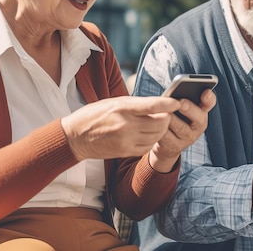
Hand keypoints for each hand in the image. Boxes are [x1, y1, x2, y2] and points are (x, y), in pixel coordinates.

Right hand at [61, 96, 180, 159]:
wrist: (75, 137)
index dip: (168, 104)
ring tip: (158, 123)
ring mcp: (126, 140)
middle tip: (167, 113)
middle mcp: (125, 125)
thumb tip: (157, 104)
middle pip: (159, 123)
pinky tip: (148, 134)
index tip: (177, 102)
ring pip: (156, 136)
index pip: (152, 105)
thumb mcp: (113, 102)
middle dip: (167, 118)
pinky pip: (147, 147)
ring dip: (161, 130)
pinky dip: (152, 140)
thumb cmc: (94, 115)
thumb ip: (135, 104)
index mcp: (122, 108)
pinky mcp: (125, 152)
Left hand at [148, 89, 215, 172]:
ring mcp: (188, 138)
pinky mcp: (175, 147)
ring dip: (170, 118)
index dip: (209, 98)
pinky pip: (167, 136)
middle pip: (198, 117)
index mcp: (201, 111)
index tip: (206, 91)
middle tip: (181, 102)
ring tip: (163, 110)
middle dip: (189, 108)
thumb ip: (179, 100)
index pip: (209, 103)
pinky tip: (153, 122)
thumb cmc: (173, 118)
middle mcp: (198, 125)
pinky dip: (159, 128)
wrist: (167, 143)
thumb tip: (172, 96)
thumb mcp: (178, 108)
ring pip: (180, 127)